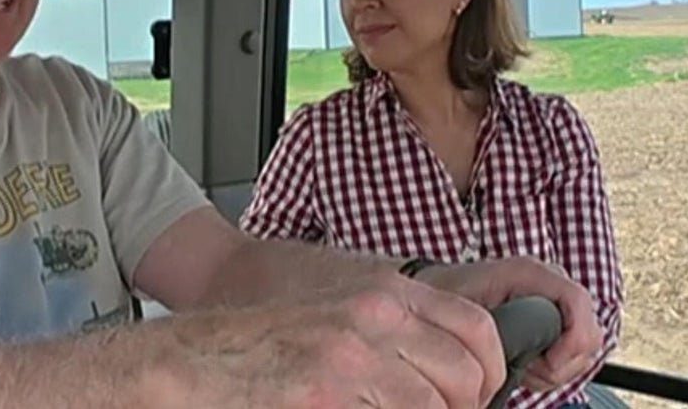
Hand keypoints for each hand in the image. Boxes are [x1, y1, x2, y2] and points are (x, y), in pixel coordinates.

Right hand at [163, 273, 506, 408]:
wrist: (197, 359)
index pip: (477, 327)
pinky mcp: (324, 393)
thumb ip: (394, 333)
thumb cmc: (265, 344)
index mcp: (382, 291)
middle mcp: (373, 315)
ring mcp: (350, 355)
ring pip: (434, 406)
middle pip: (465, 376)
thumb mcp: (339, 315)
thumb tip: (451, 374)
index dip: (490, 374)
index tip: (478, 399)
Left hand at [414, 257, 603, 389]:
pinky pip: (573, 355)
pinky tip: (526, 365)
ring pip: (583, 349)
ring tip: (521, 365)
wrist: (440, 291)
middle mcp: (549, 283)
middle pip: (588, 332)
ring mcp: (555, 302)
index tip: (548, 364)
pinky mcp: (556, 322)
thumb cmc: (448, 293)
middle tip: (526, 368)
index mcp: (529, 272)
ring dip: (555, 368)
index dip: (572, 340)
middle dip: (561, 362)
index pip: (578, 301)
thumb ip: (492, 325)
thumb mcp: (462, 308)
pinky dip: (552, 369)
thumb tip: (518, 350)